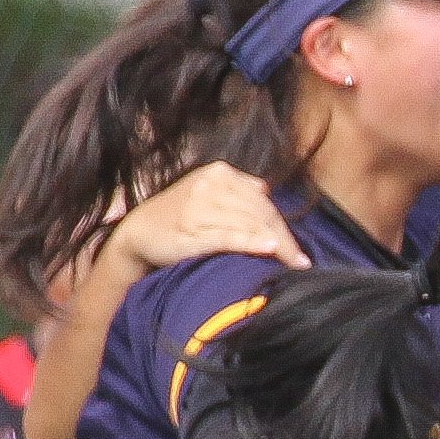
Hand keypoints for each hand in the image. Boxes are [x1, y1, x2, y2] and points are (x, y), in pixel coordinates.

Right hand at [100, 161, 301, 282]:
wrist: (138, 232)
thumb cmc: (178, 217)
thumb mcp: (207, 194)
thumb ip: (236, 192)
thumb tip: (266, 191)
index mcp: (220, 173)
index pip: (263, 201)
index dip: (285, 227)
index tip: (299, 251)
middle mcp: (211, 185)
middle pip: (261, 213)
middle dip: (285, 240)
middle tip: (301, 263)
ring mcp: (201, 206)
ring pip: (249, 224)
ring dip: (276, 245)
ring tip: (293, 265)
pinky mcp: (192, 229)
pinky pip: (228, 236)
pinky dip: (251, 242)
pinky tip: (269, 249)